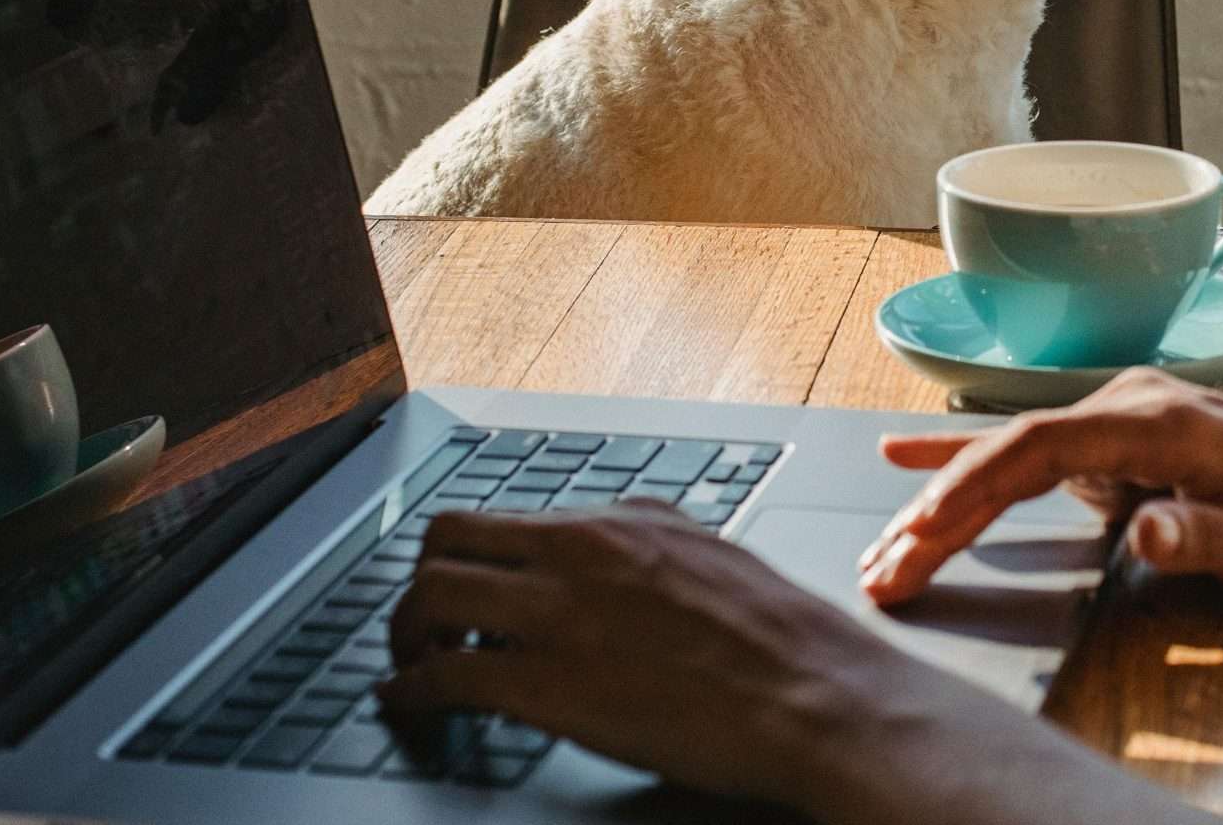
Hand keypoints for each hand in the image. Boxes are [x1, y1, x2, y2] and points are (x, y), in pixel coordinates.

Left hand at [381, 499, 917, 811]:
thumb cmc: (787, 644)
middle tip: (426, 625)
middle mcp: (582, 550)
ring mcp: (560, 614)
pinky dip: (409, 693)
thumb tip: (624, 557)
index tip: (468, 589)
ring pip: (429, 596)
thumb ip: (656, 550)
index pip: (511, 515)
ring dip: (406, 635)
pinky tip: (411, 707)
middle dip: (423, 583)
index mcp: (626, 520)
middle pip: (448, 537)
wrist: (816, 696)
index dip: (475, 558)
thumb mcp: (717, 561)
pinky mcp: (546, 683)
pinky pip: (440, 676)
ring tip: (413, 666)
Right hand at [859, 368, 1222, 605]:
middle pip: (1012, 450)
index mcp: (1166, 422)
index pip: (1042, 446)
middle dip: (938, 510)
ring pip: (1012, 455)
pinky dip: (969, 455)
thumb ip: (1207, 539)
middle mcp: (1135, 403)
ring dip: (944, 502)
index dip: (973, 490)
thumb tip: (1143, 531)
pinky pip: (1033, 450)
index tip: (924, 538)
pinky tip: (907, 456)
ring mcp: (1125, 416)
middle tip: (883, 571)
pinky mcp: (1122, 439)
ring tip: (883, 551)